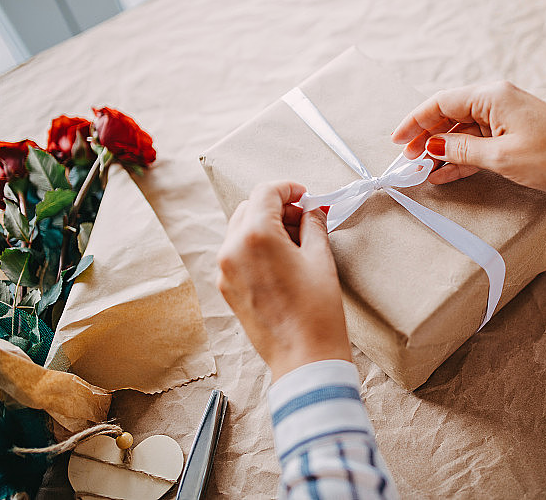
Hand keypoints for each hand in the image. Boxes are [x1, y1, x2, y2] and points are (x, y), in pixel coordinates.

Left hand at [216, 181, 349, 381]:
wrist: (304, 357)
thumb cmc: (317, 310)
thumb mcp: (320, 258)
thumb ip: (313, 225)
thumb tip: (312, 210)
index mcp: (256, 235)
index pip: (265, 193)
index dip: (288, 188)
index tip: (305, 195)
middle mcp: (232, 249)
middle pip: (249, 208)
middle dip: (277, 207)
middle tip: (305, 219)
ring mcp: (225, 270)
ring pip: (240, 230)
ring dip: (265, 226)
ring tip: (296, 242)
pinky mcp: (226, 288)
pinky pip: (237, 254)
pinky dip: (256, 247)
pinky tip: (282, 260)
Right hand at [391, 81, 545, 204]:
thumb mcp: (501, 157)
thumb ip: (462, 150)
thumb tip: (432, 147)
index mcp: (492, 96)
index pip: (441, 103)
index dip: (415, 121)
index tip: (397, 140)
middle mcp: (496, 101)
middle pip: (449, 116)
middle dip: (425, 137)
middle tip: (407, 159)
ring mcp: (504, 119)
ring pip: (461, 132)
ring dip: (442, 151)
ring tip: (421, 171)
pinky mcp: (512, 135)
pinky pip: (477, 144)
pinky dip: (461, 158)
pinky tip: (444, 174)